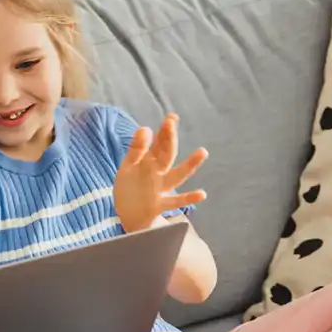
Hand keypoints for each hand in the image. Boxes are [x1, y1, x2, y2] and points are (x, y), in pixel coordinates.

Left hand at [114, 114, 206, 233]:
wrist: (128, 215)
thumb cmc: (130, 188)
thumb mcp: (128, 166)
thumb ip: (136, 149)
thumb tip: (145, 127)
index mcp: (150, 162)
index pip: (159, 143)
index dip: (165, 130)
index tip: (172, 117)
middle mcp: (159, 173)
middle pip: (166, 155)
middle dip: (169, 139)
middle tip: (172, 122)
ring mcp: (160, 189)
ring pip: (177, 175)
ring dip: (190, 164)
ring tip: (203, 152)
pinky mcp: (158, 205)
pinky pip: (175, 201)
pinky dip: (188, 198)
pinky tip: (202, 194)